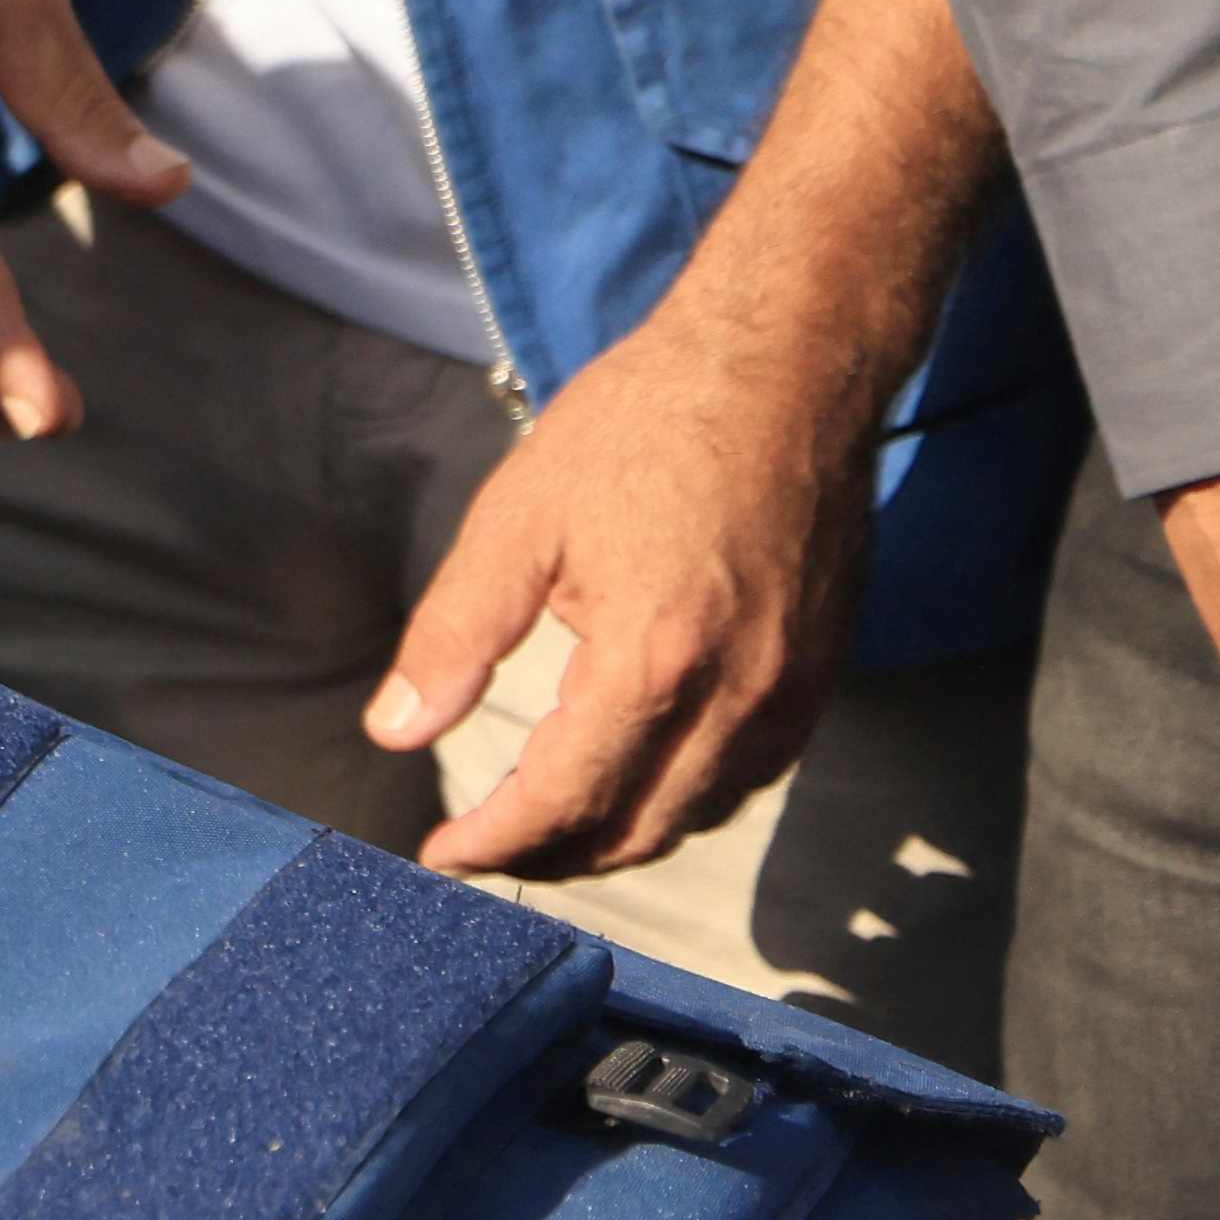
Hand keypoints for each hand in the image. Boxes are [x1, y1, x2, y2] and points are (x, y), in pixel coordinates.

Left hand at [370, 298, 877, 876]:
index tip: (441, 858)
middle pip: (637, 829)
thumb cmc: (647, 422)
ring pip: (701, 812)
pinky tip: (638, 779)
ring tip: (548, 828)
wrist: (787, 360)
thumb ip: (454, 637)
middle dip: (552, 855)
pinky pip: (753, 772)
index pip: (564, 799)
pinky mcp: (825, 667)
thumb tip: (393, 731)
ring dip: (621, 836)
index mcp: (655, 659)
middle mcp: (739, 693)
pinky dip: (686, 796)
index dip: (496, 842)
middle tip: (486, 850)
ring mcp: (795, 686)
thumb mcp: (519, 518)